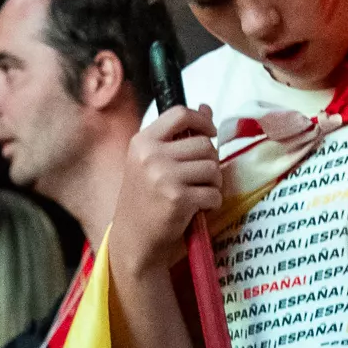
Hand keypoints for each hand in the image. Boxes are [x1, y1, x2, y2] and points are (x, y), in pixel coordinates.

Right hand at [108, 103, 223, 278]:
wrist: (133, 240)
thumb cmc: (143, 200)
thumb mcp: (150, 162)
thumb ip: (176, 136)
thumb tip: (207, 108)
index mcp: (142, 142)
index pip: (179, 114)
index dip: (201, 120)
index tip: (209, 132)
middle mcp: (151, 155)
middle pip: (204, 144)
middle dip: (210, 161)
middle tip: (199, 178)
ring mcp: (164, 176)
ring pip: (213, 168)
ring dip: (213, 183)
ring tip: (198, 193)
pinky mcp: (179, 198)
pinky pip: (214, 193)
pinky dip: (212, 202)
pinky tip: (198, 208)